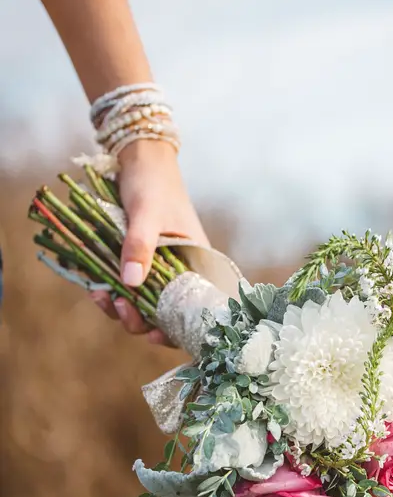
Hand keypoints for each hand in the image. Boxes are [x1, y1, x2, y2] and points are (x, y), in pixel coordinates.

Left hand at [90, 139, 208, 345]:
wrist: (139, 159)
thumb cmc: (154, 184)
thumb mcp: (148, 214)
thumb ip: (139, 246)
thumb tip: (129, 284)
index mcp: (195, 266)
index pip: (193, 311)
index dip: (177, 330)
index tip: (155, 336)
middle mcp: (177, 273)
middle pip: (162, 314)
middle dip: (139, 319)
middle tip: (119, 306)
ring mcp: (154, 270)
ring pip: (139, 304)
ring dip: (119, 307)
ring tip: (100, 294)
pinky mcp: (133, 264)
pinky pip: (122, 287)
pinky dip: (108, 290)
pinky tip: (93, 285)